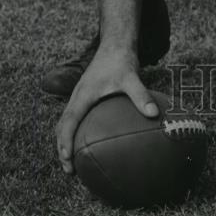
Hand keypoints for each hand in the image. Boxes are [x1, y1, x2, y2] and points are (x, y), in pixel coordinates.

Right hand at [55, 44, 159, 173]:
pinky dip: (77, 132)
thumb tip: (153, 115)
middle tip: (70, 171)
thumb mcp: (132, 78)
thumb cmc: (121, 60)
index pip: (68, 123)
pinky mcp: (86, 96)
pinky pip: (76, 117)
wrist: (115, 44)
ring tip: (76, 162)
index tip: (67, 161)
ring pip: (67, 123)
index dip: (65, 142)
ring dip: (67, 141)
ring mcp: (80, 97)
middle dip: (63, 149)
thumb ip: (141, 96)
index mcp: (82, 96)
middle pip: (62, 127)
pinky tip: (92, 141)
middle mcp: (77, 98)